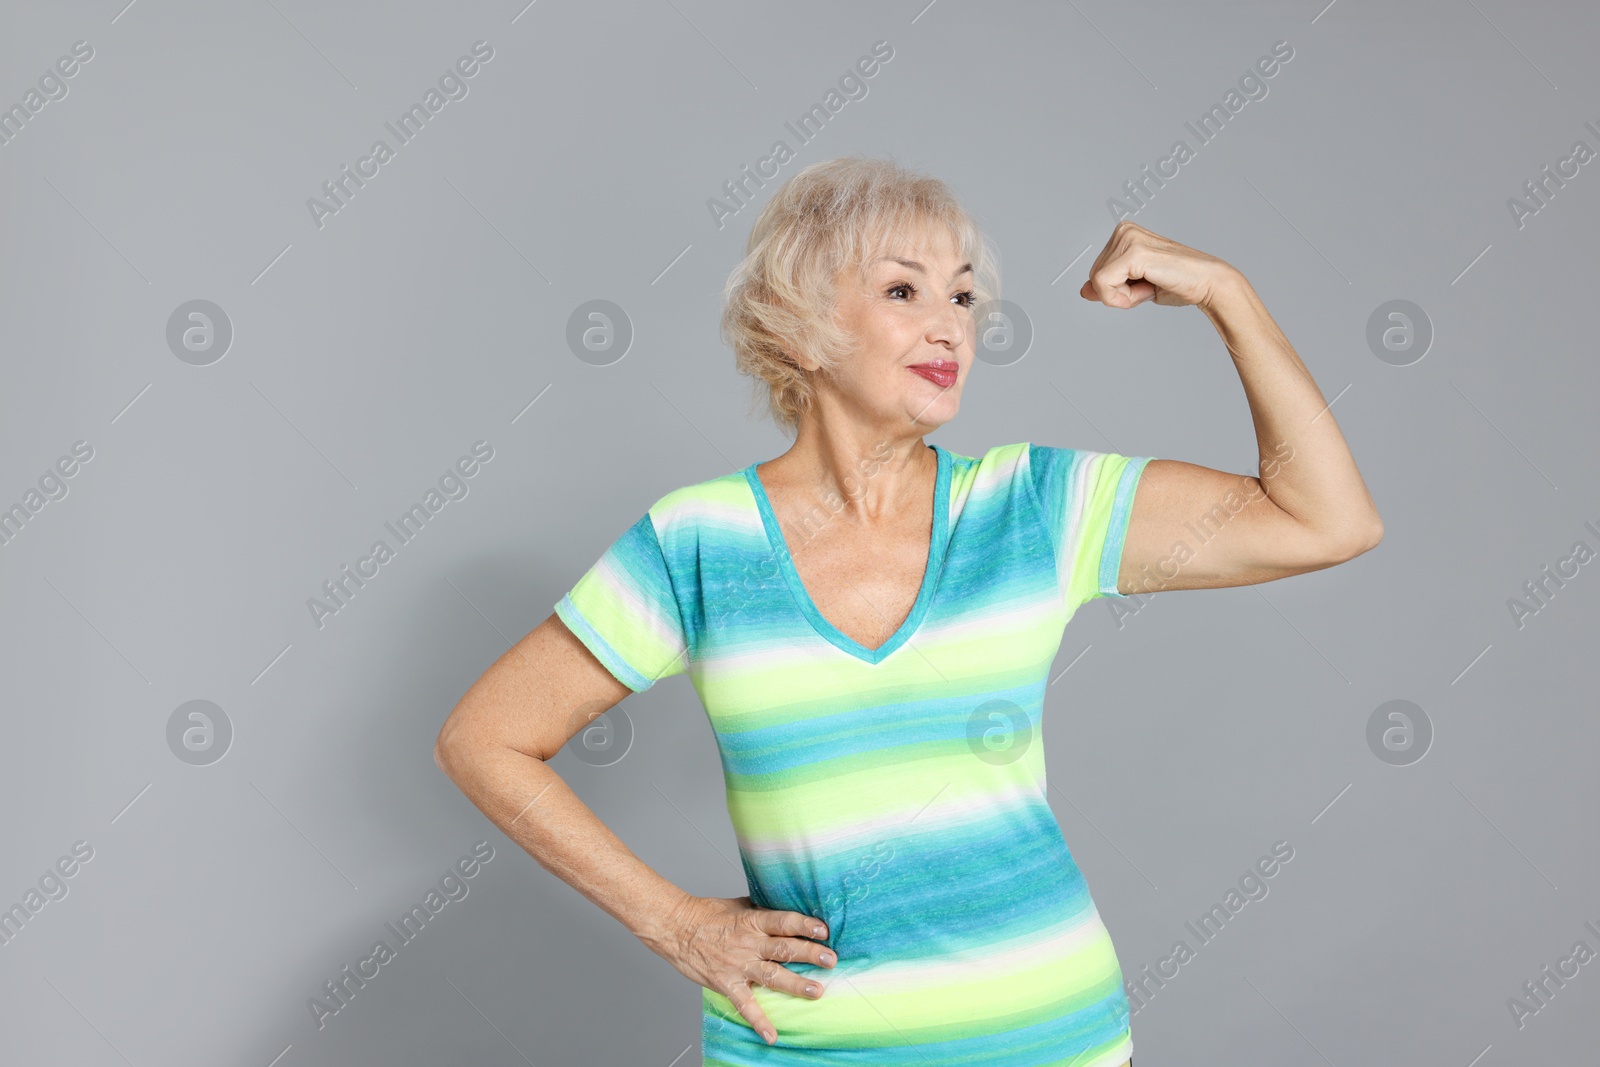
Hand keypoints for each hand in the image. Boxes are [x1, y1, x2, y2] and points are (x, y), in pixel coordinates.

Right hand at [643, 893, 835, 1045]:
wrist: (675, 928)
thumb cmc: (706, 913)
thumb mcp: (738, 905)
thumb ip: (761, 912)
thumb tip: (785, 912)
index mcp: (753, 920)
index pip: (784, 921)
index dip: (805, 925)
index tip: (824, 930)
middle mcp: (749, 943)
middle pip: (785, 948)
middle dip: (810, 954)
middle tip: (831, 959)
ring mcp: (739, 965)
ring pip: (773, 975)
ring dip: (796, 984)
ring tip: (816, 991)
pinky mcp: (727, 983)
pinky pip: (745, 1005)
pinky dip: (759, 1022)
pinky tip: (772, 1036)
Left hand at [1079, 220, 1238, 309]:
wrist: (1207, 283)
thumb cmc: (1178, 283)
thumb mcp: (1134, 287)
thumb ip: (1109, 286)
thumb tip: (1084, 291)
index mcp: (1123, 234)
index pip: (1097, 272)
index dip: (1116, 289)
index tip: (1144, 284)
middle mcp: (1123, 231)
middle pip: (1094, 276)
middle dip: (1119, 292)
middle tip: (1149, 286)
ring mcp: (1128, 239)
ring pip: (1098, 282)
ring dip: (1124, 295)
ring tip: (1152, 284)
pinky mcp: (1133, 252)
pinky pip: (1103, 285)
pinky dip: (1121, 298)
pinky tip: (1146, 289)